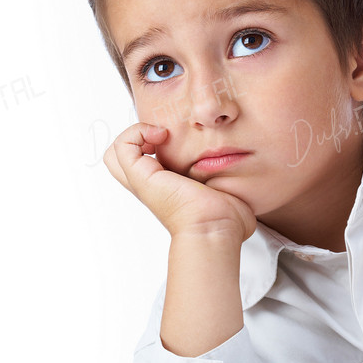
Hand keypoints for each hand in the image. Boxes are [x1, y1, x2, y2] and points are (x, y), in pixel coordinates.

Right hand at [103, 123, 256, 242]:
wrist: (216, 229)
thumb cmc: (227, 221)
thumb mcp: (228, 193)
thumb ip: (232, 185)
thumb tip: (247, 186)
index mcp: (167, 189)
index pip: (144, 164)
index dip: (154, 145)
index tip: (178, 139)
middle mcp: (150, 186)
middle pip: (121, 160)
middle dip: (137, 139)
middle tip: (162, 137)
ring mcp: (143, 182)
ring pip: (115, 153)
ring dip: (135, 135)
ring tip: (160, 134)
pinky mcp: (142, 178)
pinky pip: (123, 146)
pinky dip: (137, 133)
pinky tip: (162, 135)